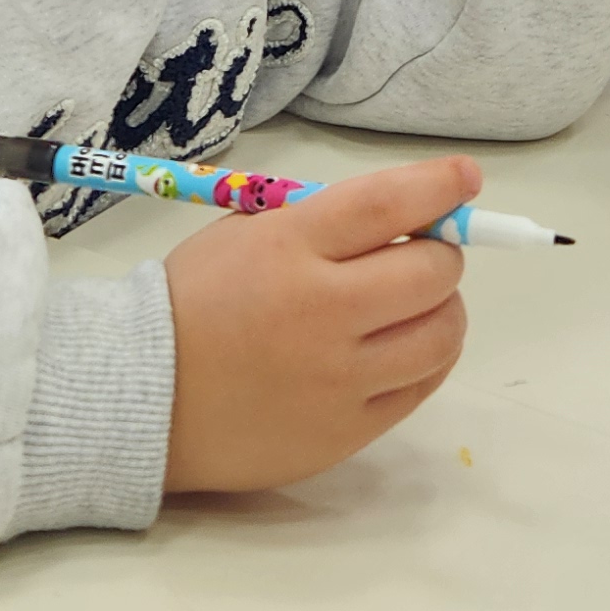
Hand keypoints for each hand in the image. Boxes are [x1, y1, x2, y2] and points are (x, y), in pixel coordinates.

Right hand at [161, 155, 476, 495]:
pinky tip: (396, 348)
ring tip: (412, 305)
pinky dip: (423, 358)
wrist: (144, 398)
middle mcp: (322, 314)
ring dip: (441, 308)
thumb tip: (414, 212)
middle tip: (422, 254)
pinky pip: (420, 387)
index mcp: (289, 249)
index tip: (465, 178)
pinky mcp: (347, 432)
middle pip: (432, 272)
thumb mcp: (248, 234)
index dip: (439, 185)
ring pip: (442, 334)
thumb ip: (325, 221)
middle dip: (442, 252)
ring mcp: (339, 380)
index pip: (387, 205)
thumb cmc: (197, 302)